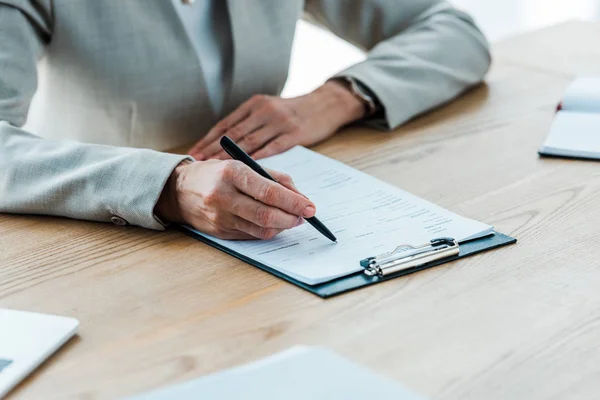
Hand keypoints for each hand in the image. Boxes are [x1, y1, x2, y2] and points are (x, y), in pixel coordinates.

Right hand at [155, 160, 315, 239]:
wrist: (179, 190)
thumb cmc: (217, 174)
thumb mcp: (242, 165)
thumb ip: (273, 178)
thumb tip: (300, 196)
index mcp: (231, 173)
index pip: (269, 192)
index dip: (293, 201)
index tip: (309, 206)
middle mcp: (223, 196)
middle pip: (266, 215)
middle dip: (292, 218)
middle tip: (305, 216)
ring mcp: (220, 217)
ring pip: (261, 229)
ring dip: (282, 226)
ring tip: (292, 219)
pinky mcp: (220, 232)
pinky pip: (251, 235)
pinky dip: (268, 231)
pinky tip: (273, 224)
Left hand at [189, 80, 364, 159]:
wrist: (326, 105)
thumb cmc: (294, 112)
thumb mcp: (269, 109)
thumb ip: (251, 122)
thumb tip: (226, 143)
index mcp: (254, 104)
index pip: (226, 124)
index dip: (209, 139)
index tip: (194, 152)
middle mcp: (264, 111)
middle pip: (233, 134)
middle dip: (213, 150)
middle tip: (197, 164)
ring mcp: (279, 122)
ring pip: (250, 142)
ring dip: (231, 158)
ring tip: (215, 171)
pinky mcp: (293, 134)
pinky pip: (271, 149)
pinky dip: (257, 160)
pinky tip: (245, 171)